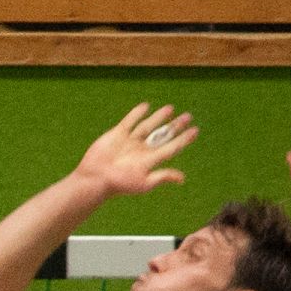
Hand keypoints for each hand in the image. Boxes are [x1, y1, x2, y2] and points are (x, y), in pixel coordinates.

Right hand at [73, 103, 197, 199]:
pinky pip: (129, 121)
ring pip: (148, 126)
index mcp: (150, 160)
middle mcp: (142, 150)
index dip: (184, 139)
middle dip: (175, 126)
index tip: (195, 130)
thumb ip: (162, 176)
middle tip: (188, 117)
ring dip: (159, 117)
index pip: (172, 147)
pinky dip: (137, 114)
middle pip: (162, 135)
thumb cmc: (120, 183)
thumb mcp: (144, 182)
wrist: (96, 177)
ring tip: (170, 109)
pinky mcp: (117, 134)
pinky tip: (145, 107)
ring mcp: (130, 141)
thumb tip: (182, 178)